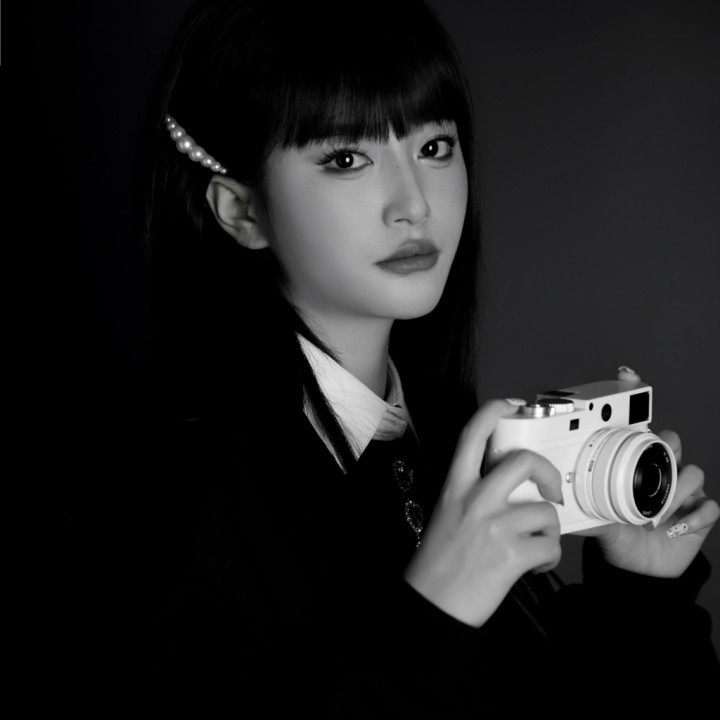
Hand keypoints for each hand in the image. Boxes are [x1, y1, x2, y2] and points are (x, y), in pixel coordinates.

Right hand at [404, 400, 562, 626]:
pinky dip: (549, 558)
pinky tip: (534, 565)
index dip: (494, 410)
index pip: (473, 435)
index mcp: (456, 487)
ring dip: (549, 530)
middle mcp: (475, 500)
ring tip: (535, 544)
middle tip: (550, 490)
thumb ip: (473, 493)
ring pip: (545, 510)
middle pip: (524, 461)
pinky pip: (551, 546)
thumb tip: (510, 487)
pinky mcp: (512, 555)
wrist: (431, 604)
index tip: (511, 404)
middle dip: (547, 472)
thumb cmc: (437, 563)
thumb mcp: (446, 513)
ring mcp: (494, 526)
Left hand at [581, 367, 719, 576]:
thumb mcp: (596, 518)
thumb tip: (556, 500)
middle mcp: (661, 471)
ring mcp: (683, 491)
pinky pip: (709, 507)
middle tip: (649, 470)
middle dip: (666, 451)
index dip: (636, 397)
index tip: (626, 373)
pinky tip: (674, 528)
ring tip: (654, 515)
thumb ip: (581, 506)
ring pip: (694, 473)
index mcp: (633, 464)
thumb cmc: (617, 535)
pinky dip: (694, 517)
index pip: (637, 425)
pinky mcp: (700, 514)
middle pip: (673, 441)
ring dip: (676, 493)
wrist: (638, 570)